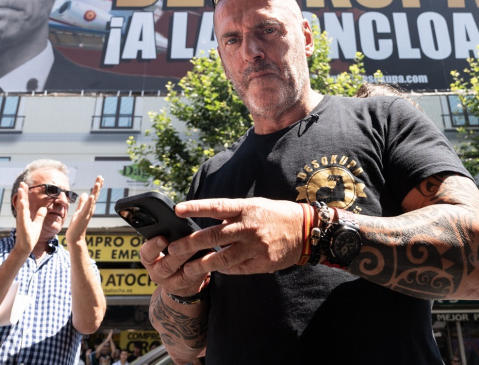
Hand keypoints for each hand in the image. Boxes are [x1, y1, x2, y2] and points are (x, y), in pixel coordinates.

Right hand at [13, 181, 43, 254]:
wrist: (25, 248)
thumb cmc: (30, 237)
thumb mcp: (38, 224)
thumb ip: (40, 216)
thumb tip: (44, 208)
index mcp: (25, 215)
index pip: (26, 203)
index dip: (26, 194)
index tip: (25, 185)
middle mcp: (22, 216)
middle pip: (22, 202)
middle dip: (22, 192)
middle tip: (22, 182)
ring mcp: (21, 220)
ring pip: (21, 206)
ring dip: (22, 197)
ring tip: (21, 188)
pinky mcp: (22, 224)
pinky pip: (22, 214)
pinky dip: (22, 207)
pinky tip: (23, 201)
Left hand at [65, 176, 102, 247]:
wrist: (75, 237)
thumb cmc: (77, 225)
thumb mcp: (79, 211)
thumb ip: (82, 203)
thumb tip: (85, 194)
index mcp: (89, 207)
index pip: (94, 194)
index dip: (97, 186)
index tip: (100, 178)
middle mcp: (90, 209)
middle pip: (95, 195)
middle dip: (98, 186)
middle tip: (100, 177)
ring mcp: (87, 213)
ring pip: (92, 200)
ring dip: (95, 191)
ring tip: (98, 183)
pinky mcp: (82, 217)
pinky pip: (86, 208)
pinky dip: (89, 202)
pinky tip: (92, 196)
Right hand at [139, 235, 209, 297]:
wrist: (177, 281)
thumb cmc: (172, 255)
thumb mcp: (165, 247)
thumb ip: (169, 238)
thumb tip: (181, 220)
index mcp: (149, 259)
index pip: (146, 253)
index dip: (153, 246)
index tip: (163, 238)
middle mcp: (157, 273)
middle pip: (165, 266)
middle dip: (178, 254)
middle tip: (189, 242)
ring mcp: (170, 284)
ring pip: (181, 276)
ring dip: (192, 263)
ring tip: (201, 250)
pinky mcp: (184, 290)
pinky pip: (193, 280)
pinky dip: (201, 270)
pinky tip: (209, 260)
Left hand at [170, 198, 305, 276]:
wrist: (306, 230)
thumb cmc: (276, 215)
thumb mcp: (255, 206)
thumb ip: (233, 214)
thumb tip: (211, 221)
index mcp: (247, 208)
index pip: (217, 206)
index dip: (196, 208)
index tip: (177, 210)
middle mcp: (249, 226)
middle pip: (214, 235)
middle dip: (190, 243)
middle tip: (173, 249)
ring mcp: (255, 246)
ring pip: (222, 258)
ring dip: (202, 264)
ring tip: (188, 269)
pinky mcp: (262, 262)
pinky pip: (237, 268)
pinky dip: (224, 270)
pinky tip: (215, 271)